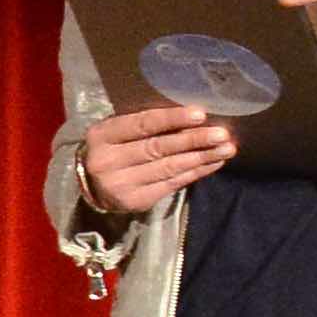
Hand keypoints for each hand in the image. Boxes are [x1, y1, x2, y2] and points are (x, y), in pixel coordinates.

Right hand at [79, 102, 239, 217]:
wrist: (90, 185)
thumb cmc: (111, 148)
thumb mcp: (117, 131)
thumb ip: (144, 125)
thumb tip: (193, 117)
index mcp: (102, 136)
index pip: (141, 125)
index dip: (172, 119)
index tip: (201, 114)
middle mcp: (108, 162)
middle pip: (157, 148)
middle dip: (194, 140)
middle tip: (222, 134)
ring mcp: (121, 185)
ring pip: (168, 168)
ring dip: (201, 157)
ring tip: (226, 148)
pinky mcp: (136, 201)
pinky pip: (172, 184)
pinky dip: (196, 172)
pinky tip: (213, 163)